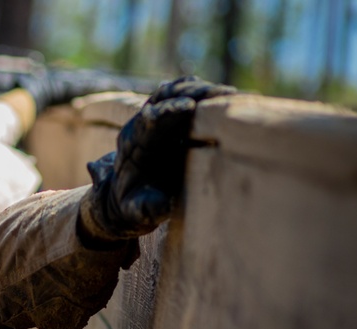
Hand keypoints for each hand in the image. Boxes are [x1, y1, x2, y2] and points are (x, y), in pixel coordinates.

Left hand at [79, 76, 235, 241]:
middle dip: (191, 93)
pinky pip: (183, 93)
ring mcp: (154, 115)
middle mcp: (141, 125)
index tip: (188, 106)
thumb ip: (147, 207)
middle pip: (164, 97)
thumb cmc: (135, 204)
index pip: (149, 122)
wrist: (127, 194)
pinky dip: (202, 90)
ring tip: (230, 92)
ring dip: (200, 88)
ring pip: (174, 90)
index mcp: (133, 145)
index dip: (168, 112)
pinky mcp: (168, 113)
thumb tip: (165, 203)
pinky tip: (227, 94)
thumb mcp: (137, 211)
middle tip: (221, 93)